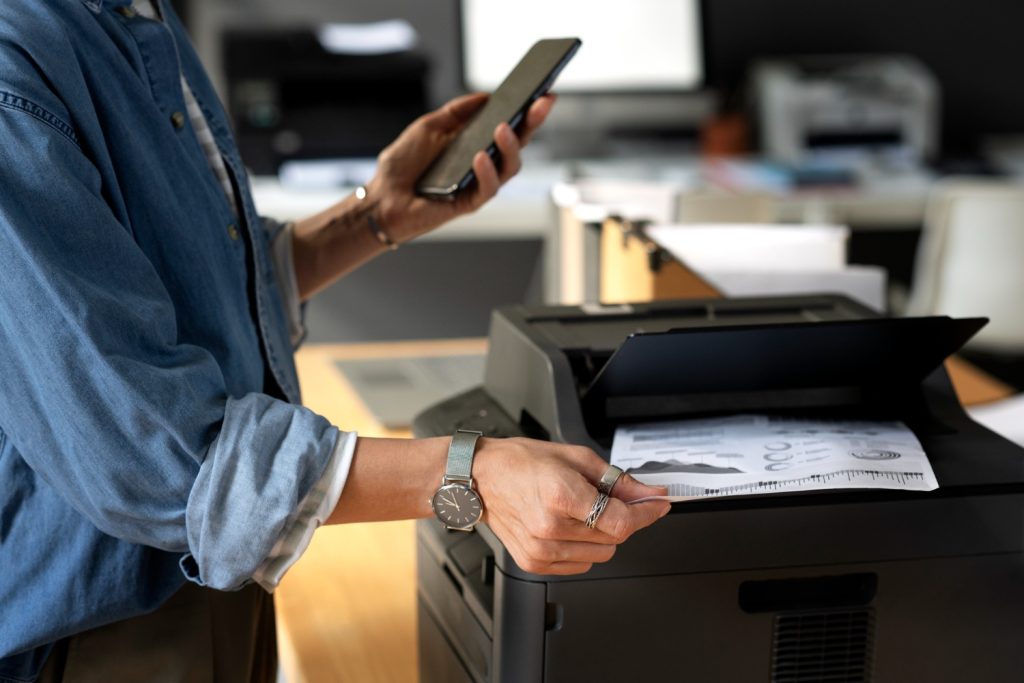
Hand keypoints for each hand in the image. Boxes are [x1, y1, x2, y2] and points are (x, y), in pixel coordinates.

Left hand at [362, 92, 555, 242]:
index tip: (543, 92)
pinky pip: (487, 189)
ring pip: (509, 167)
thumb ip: (457, 111)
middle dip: (532, 123)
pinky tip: (480, 156)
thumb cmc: (403, 164)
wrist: (382, 196)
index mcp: (476, 143)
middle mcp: (483, 164)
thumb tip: (486, 96)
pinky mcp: (469, 203)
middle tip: (541, 103)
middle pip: (518, 144)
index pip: (509, 125)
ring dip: (510, 146)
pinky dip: (486, 172)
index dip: (527, 110)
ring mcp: (478, 184)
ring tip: (503, 128)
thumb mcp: (429, 125)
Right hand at [472, 437, 671, 574]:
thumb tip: (647, 494)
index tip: (657, 505)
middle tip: (609, 499)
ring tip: (580, 511)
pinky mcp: (535, 563)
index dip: (646, 514)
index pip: (621, 520)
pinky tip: (567, 526)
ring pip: (601, 555)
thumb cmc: (521, 463)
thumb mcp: (575, 458)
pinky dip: (583, 548)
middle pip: (615, 538)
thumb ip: (616, 480)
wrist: (481, 478)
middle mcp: (550, 527)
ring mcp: (541, 550)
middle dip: (621, 518)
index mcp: (561, 496)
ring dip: (602, 534)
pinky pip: (580, 565)